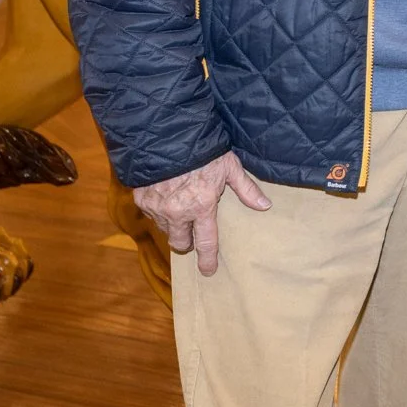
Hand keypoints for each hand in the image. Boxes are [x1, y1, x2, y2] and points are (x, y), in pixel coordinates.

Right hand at [133, 151, 270, 276]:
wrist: (167, 136)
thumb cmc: (203, 151)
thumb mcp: (229, 167)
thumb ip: (246, 189)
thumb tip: (265, 205)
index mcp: (202, 207)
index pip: (206, 243)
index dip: (207, 260)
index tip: (208, 271)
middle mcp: (178, 213)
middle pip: (180, 242)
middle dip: (186, 241)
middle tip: (192, 233)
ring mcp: (157, 208)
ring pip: (165, 228)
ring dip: (172, 224)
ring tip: (180, 208)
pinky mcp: (141, 200)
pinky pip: (151, 213)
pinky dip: (159, 209)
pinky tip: (165, 195)